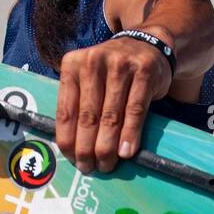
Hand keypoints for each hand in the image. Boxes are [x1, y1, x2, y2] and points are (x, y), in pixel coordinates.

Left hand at [55, 36, 172, 173]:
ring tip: (107, 165)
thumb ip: (78, 103)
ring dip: (108, 147)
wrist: (147, 45)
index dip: (68, 139)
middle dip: (87, 148)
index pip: (66, 110)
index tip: (72, 160)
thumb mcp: (88, 78)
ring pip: (110, 116)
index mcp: (72, 65)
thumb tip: (72, 148)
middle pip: (88, 116)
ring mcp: (120, 65)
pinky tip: (126, 152)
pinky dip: (130, 135)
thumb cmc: (112, 72)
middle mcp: (93, 62)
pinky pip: (134, 111)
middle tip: (90, 168)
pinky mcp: (143, 72)